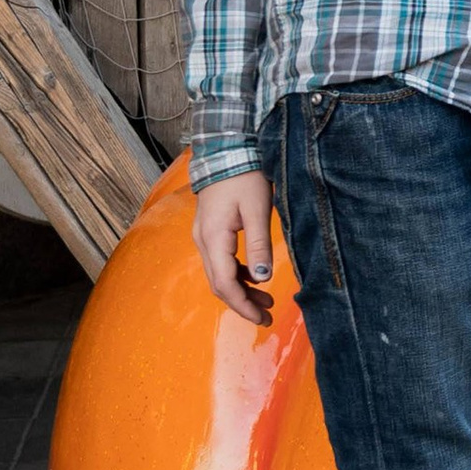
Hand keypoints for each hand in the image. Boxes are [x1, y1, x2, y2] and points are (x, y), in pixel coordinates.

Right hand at [192, 170, 276, 326]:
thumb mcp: (258, 209)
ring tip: (266, 302)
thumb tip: (263, 278)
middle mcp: (203, 241)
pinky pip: (221, 262)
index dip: (243, 305)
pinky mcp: (210, 231)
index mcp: (213, 238)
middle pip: (219, 284)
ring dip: (241, 290)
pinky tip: (255, 278)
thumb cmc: (244, 176)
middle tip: (267, 317)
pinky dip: (237, 275)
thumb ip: (259, 244)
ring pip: (219, 274)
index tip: (262, 319)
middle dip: (242, 304)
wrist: (225, 151)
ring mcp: (203, 237)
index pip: (225, 284)